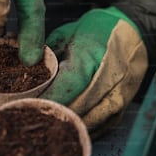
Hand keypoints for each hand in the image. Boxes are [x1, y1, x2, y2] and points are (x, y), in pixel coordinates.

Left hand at [41, 7, 147, 137]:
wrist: (129, 29)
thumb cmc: (94, 31)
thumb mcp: (65, 35)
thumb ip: (46, 56)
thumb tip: (26, 72)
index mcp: (89, 58)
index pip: (66, 88)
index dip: (47, 100)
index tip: (30, 106)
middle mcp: (107, 77)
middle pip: (78, 107)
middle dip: (55, 114)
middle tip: (36, 116)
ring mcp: (119, 92)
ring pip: (91, 119)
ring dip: (71, 124)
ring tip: (51, 123)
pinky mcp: (124, 102)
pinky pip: (103, 123)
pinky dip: (86, 126)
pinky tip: (72, 124)